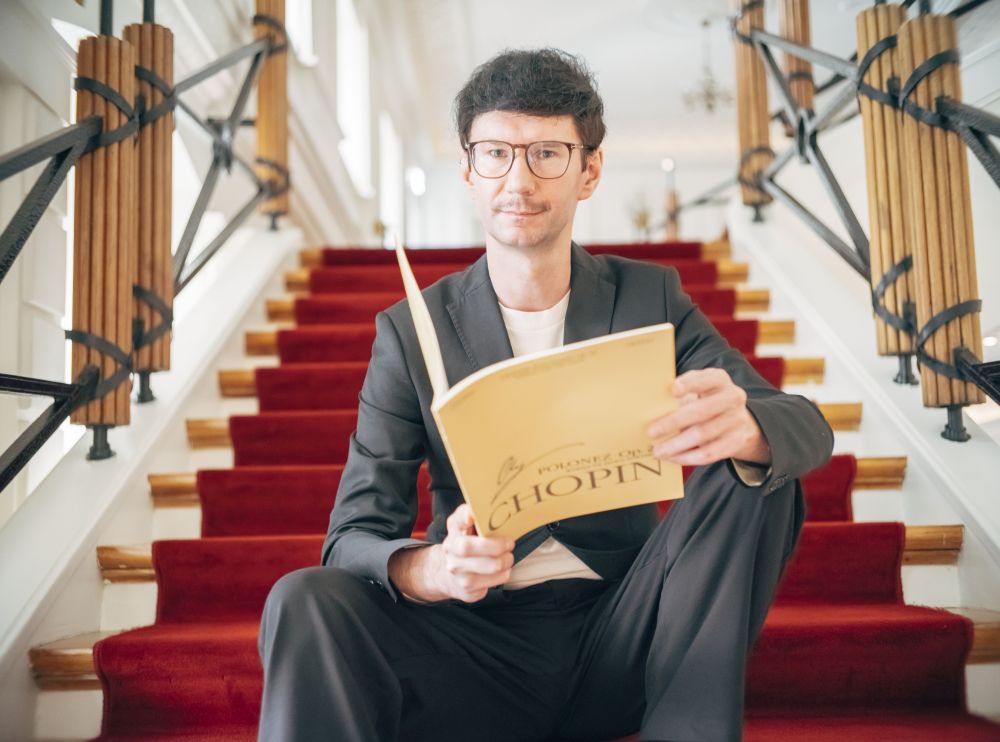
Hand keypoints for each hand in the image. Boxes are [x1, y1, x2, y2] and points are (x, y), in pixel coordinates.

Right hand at [387, 504, 514, 602]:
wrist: (447, 574)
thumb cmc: (466, 543)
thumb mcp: (467, 526)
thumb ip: (478, 515)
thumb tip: (497, 508)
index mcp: (455, 528)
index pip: (458, 520)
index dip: (465, 517)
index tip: (472, 516)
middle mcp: (451, 549)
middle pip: (469, 547)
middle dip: (495, 546)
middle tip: (510, 544)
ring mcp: (456, 571)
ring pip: (489, 566)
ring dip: (505, 561)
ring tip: (508, 557)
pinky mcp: (466, 589)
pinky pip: (492, 582)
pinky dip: (503, 575)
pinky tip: (502, 570)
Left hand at [646, 368, 769, 466]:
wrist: (739, 420)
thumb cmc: (707, 401)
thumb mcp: (699, 390)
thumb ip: (681, 393)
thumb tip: (651, 407)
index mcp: (719, 380)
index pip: (706, 379)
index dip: (690, 384)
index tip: (672, 390)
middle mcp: (732, 398)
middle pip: (701, 410)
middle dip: (673, 422)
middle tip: (651, 432)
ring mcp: (737, 420)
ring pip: (703, 435)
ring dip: (676, 445)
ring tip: (657, 451)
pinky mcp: (737, 441)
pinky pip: (710, 453)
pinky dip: (688, 457)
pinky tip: (672, 458)